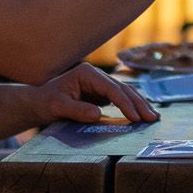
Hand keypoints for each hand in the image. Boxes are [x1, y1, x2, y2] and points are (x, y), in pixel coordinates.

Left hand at [20, 62, 157, 126]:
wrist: (39, 102)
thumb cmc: (45, 102)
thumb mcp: (57, 107)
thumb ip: (77, 110)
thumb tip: (98, 114)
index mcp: (87, 73)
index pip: (111, 88)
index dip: (125, 103)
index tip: (135, 118)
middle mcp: (97, 75)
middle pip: (123, 88)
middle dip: (139, 104)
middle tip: (152, 119)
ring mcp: (101, 84)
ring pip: (125, 92)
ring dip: (140, 105)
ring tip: (154, 118)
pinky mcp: (102, 93)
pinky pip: (121, 99)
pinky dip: (133, 107)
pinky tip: (143, 115)